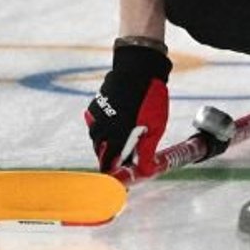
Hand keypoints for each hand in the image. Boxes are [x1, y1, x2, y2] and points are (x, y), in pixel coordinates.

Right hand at [84, 40, 170, 176]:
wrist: (138, 69)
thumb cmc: (150, 99)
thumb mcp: (155, 128)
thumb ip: (146, 151)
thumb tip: (145, 170)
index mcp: (118, 137)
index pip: (109, 165)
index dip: (114, 173)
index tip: (120, 180)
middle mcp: (102, 129)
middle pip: (101, 154)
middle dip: (111, 159)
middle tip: (124, 159)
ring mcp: (96, 117)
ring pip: (97, 139)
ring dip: (107, 144)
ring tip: (121, 140)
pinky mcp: (94, 107)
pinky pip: (95, 125)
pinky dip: (103, 128)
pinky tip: (115, 123)